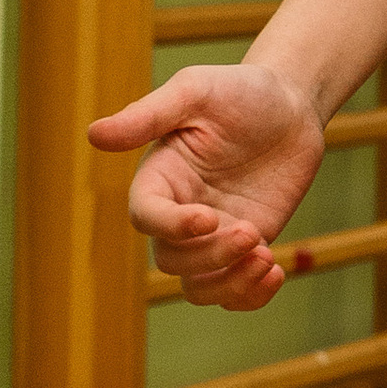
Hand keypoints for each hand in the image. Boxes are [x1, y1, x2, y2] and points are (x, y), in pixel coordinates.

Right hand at [88, 61, 327, 310]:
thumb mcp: (195, 91)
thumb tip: (94, 135)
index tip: (209, 217)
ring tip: (267, 260)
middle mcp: (180, 211)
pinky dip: (252, 296)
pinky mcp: (247, 246)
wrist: (292, 105)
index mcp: (159, 177)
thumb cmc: (240, 90)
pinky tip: (277, 273)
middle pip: (173, 260)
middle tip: (254, 233)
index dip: (171, 226)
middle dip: (211, 256)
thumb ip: (148, 115)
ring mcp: (213, 234)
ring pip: (200, 286)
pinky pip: (236, 291)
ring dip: (230, 285)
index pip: (146, 217)